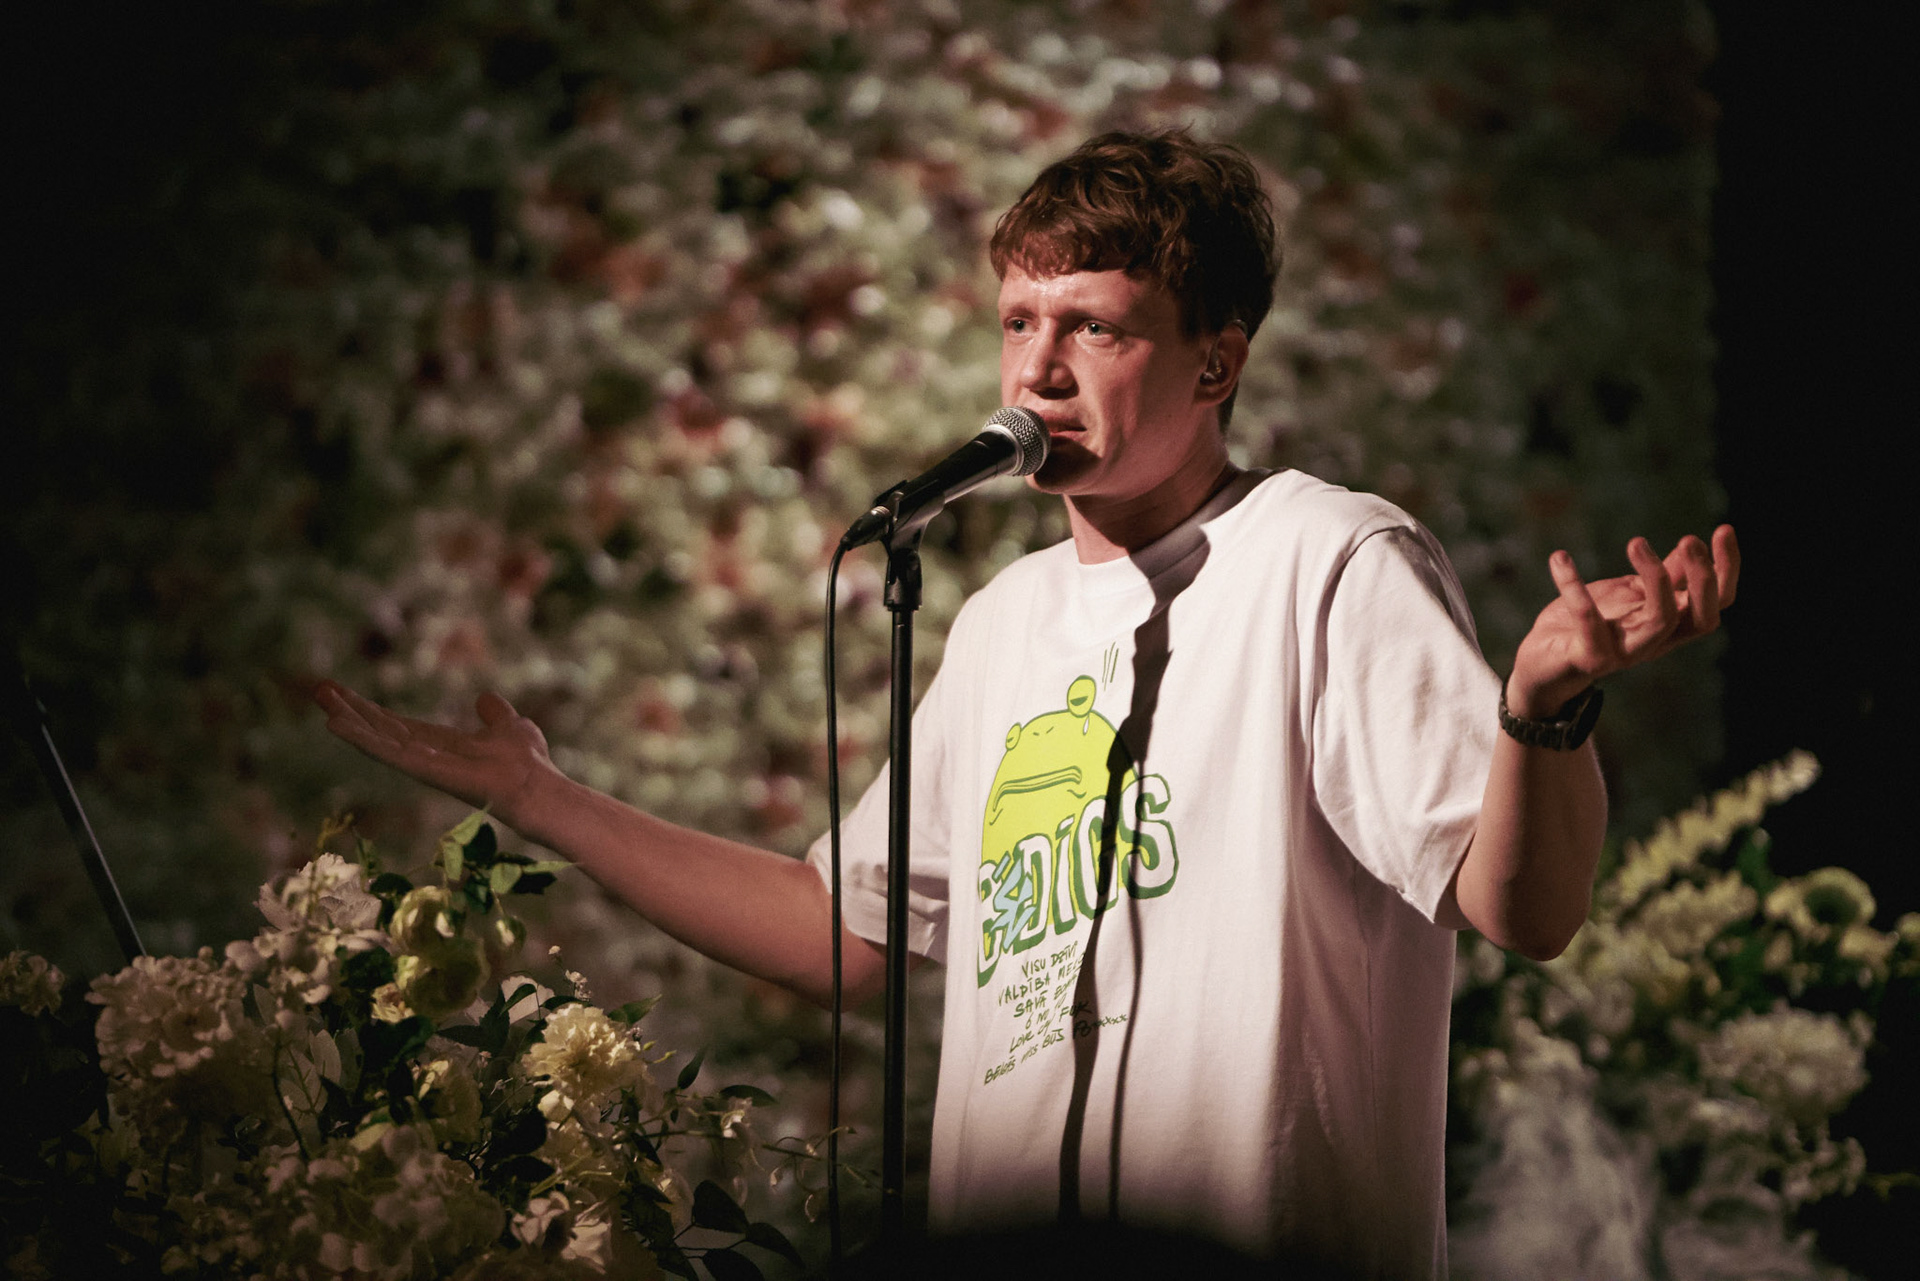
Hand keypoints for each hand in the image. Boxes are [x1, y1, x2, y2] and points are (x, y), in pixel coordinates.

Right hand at [314, 681, 559, 828]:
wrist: (538, 789)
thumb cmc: (529, 763)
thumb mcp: (510, 726)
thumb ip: (495, 714)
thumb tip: (485, 698)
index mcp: (441, 744)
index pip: (397, 725)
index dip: (371, 711)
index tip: (344, 694)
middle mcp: (426, 756)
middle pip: (381, 730)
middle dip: (351, 711)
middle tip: (319, 689)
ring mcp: (423, 765)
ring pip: (378, 740)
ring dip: (349, 721)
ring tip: (322, 701)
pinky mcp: (424, 771)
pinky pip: (387, 753)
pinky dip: (360, 738)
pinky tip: (335, 724)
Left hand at [1508, 524, 1739, 717]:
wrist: (1541, 666)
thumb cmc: (1586, 627)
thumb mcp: (1627, 595)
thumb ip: (1660, 577)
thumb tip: (1690, 545)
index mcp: (1670, 625)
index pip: (1717, 603)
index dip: (1726, 569)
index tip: (1723, 529)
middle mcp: (1654, 642)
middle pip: (1702, 619)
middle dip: (1703, 578)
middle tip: (1690, 539)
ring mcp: (1624, 653)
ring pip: (1661, 622)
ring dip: (1655, 578)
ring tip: (1636, 541)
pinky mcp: (1588, 657)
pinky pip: (1588, 619)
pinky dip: (1573, 586)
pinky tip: (1559, 557)